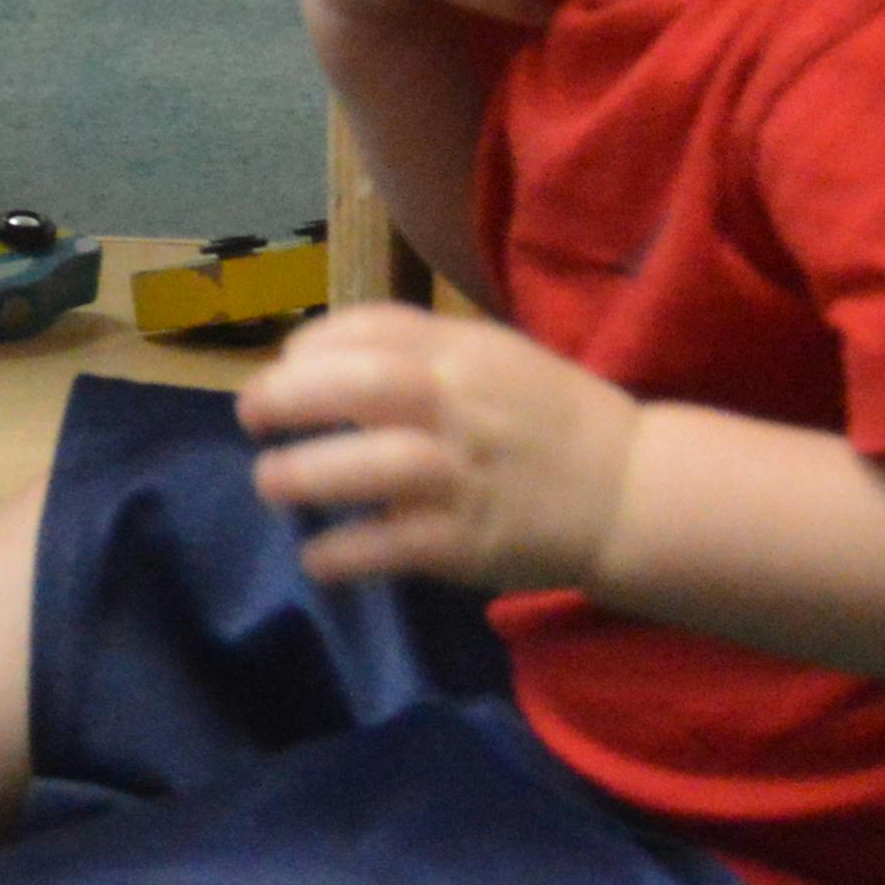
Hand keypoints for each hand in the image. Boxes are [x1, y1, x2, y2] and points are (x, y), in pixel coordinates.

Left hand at [234, 302, 640, 594]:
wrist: (633, 492)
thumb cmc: (551, 421)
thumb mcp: (497, 359)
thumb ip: (421, 354)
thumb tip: (319, 361)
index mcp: (470, 353)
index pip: (377, 327)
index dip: (315, 341)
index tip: (285, 363)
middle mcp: (465, 406)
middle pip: (366, 385)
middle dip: (292, 395)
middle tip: (250, 414)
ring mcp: (467, 475)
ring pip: (377, 465)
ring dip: (308, 473)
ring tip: (269, 481)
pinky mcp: (469, 541)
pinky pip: (393, 546)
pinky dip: (345, 552)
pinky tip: (317, 557)